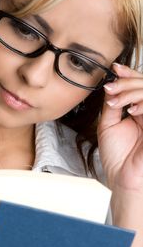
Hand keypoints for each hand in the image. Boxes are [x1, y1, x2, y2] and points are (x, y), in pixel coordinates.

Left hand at [98, 63, 142, 190]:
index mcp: (138, 111)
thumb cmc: (117, 156)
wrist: (123, 177)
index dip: (128, 75)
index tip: (115, 68)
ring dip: (132, 92)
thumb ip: (112, 105)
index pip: (138, 87)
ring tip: (115, 99)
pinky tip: (131, 109)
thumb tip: (111, 85)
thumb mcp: (108, 125)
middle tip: (111, 87)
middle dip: (127, 82)